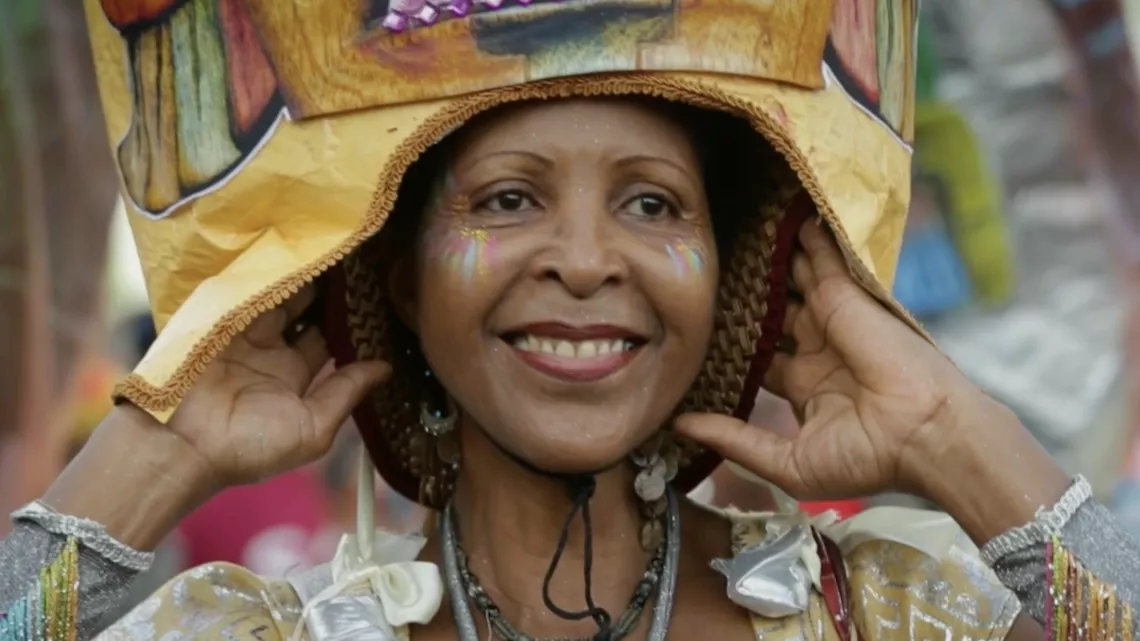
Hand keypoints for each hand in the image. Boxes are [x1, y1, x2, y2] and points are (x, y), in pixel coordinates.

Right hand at [45, 285, 387, 549]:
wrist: (182, 445)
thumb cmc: (250, 447)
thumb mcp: (313, 428)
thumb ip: (346, 392)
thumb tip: (386, 368)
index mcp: (293, 377)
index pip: (329, 339)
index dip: (350, 320)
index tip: (376, 294)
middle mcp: (270, 351)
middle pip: (306, 311)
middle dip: (327, 291)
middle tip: (357, 262)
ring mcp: (242, 332)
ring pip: (279, 295)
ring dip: (302, 276)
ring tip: (333, 248)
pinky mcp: (216, 318)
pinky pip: (246, 290)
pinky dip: (267, 274)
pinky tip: (293, 252)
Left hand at [676, 221, 976, 500]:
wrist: (922, 434)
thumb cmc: (865, 458)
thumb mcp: (789, 462)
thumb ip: (734, 440)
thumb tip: (681, 426)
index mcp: (804, 385)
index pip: (760, 356)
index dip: (734, 343)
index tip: (701, 331)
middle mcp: (815, 348)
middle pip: (774, 312)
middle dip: (749, 296)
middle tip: (712, 271)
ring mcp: (830, 319)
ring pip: (793, 280)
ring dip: (772, 259)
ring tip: (737, 232)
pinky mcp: (843, 296)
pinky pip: (820, 257)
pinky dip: (805, 235)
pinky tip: (780, 213)